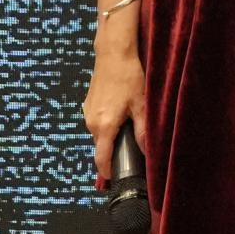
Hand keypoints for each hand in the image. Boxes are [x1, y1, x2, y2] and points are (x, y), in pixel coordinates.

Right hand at [82, 54, 147, 182]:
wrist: (113, 53)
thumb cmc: (129, 78)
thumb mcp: (141, 106)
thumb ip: (143, 132)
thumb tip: (147, 152)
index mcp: (103, 126)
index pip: (101, 159)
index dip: (107, 172)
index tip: (115, 180)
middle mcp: (91, 122)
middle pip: (101, 146)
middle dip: (114, 151)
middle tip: (131, 151)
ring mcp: (87, 113)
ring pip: (100, 134)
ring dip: (111, 136)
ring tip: (128, 129)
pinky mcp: (88, 104)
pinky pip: (97, 122)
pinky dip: (107, 124)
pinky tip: (121, 113)